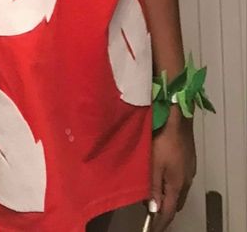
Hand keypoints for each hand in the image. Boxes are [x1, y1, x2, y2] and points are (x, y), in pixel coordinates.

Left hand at [150, 111, 195, 229]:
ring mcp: (189, 171)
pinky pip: (180, 180)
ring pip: (179, 191)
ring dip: (168, 196)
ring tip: (154, 195)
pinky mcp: (189, 162)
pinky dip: (171, 185)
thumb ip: (153, 187)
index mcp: (177, 184)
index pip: (169, 210)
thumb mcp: (154, 164)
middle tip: (151, 212)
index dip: (161, 221)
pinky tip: (162, 178)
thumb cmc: (162, 140)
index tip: (153, 228)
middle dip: (165, 209)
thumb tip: (153, 208)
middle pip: (176, 203)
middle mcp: (186, 181)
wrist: (178, 119)